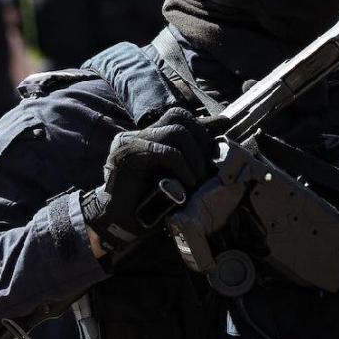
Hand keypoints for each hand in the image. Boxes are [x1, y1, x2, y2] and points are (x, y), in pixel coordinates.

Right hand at [82, 107, 215, 254]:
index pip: (179, 118)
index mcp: (149, 137)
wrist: (118, 222)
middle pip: (179, 117)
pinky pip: (165, 152)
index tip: (221, 138)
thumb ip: (192, 157)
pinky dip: (182, 166)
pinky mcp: (128, 154)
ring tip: (198, 178)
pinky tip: (188, 182)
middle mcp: (139, 134)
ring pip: (176, 131)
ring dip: (195, 156)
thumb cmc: (150, 202)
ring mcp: (131, 141)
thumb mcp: (177, 175)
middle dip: (201, 139)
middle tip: (207, 166)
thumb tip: (218, 138)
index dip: (203, 126)